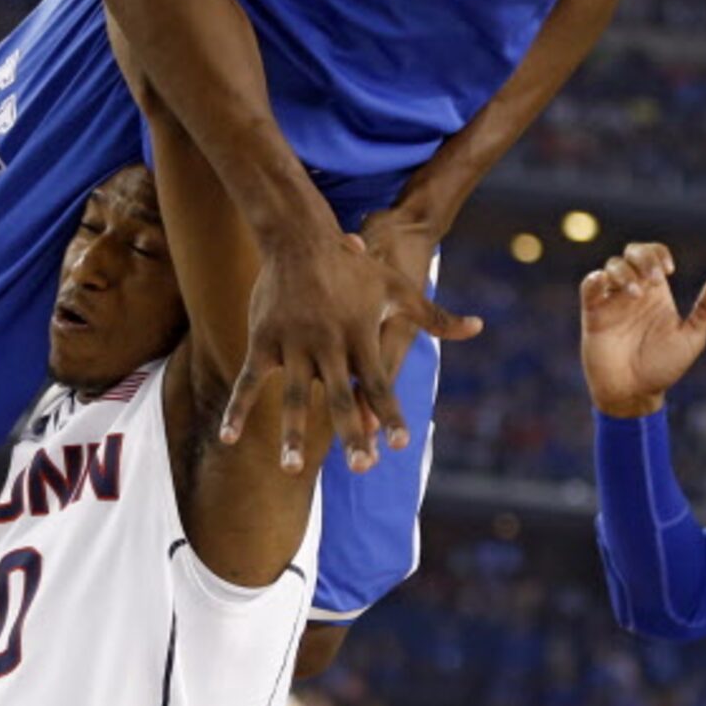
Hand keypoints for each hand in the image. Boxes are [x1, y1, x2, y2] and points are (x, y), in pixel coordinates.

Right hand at [228, 219, 481, 473]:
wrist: (299, 236)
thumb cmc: (353, 268)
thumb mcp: (398, 289)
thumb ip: (435, 317)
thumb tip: (478, 328)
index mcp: (361, 337)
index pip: (380, 384)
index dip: (389, 414)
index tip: (398, 444)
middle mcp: (329, 345)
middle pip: (341, 397)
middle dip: (351, 434)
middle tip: (360, 468)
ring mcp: (293, 344)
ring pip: (294, 396)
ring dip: (292, 433)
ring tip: (292, 469)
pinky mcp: (263, 340)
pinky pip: (248, 381)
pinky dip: (238, 409)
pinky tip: (228, 438)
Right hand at [580, 243, 705, 417]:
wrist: (634, 393)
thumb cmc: (662, 368)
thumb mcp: (691, 340)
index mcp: (656, 294)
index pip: (654, 256)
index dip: (659, 254)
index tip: (667, 271)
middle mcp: (634, 293)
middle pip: (631, 253)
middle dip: (643, 257)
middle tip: (654, 279)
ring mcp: (612, 302)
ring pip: (611, 266)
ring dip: (624, 272)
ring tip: (635, 295)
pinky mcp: (593, 314)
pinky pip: (589, 286)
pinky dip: (595, 279)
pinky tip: (605, 286)